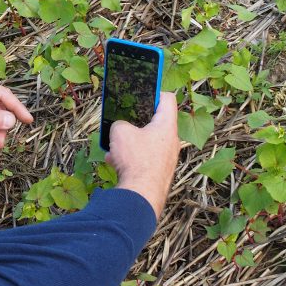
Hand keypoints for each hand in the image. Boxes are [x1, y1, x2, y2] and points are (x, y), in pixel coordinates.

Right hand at [105, 92, 180, 219]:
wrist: (141, 194)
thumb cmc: (135, 159)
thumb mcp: (120, 131)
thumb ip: (119, 123)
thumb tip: (120, 129)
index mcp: (167, 125)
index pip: (167, 99)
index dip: (154, 91)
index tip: (140, 92)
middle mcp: (171, 141)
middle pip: (155, 122)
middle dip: (136, 121)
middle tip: (123, 121)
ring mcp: (166, 158)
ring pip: (147, 142)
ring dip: (130, 142)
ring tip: (114, 147)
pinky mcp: (159, 172)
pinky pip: (144, 158)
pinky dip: (131, 158)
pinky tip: (115, 163)